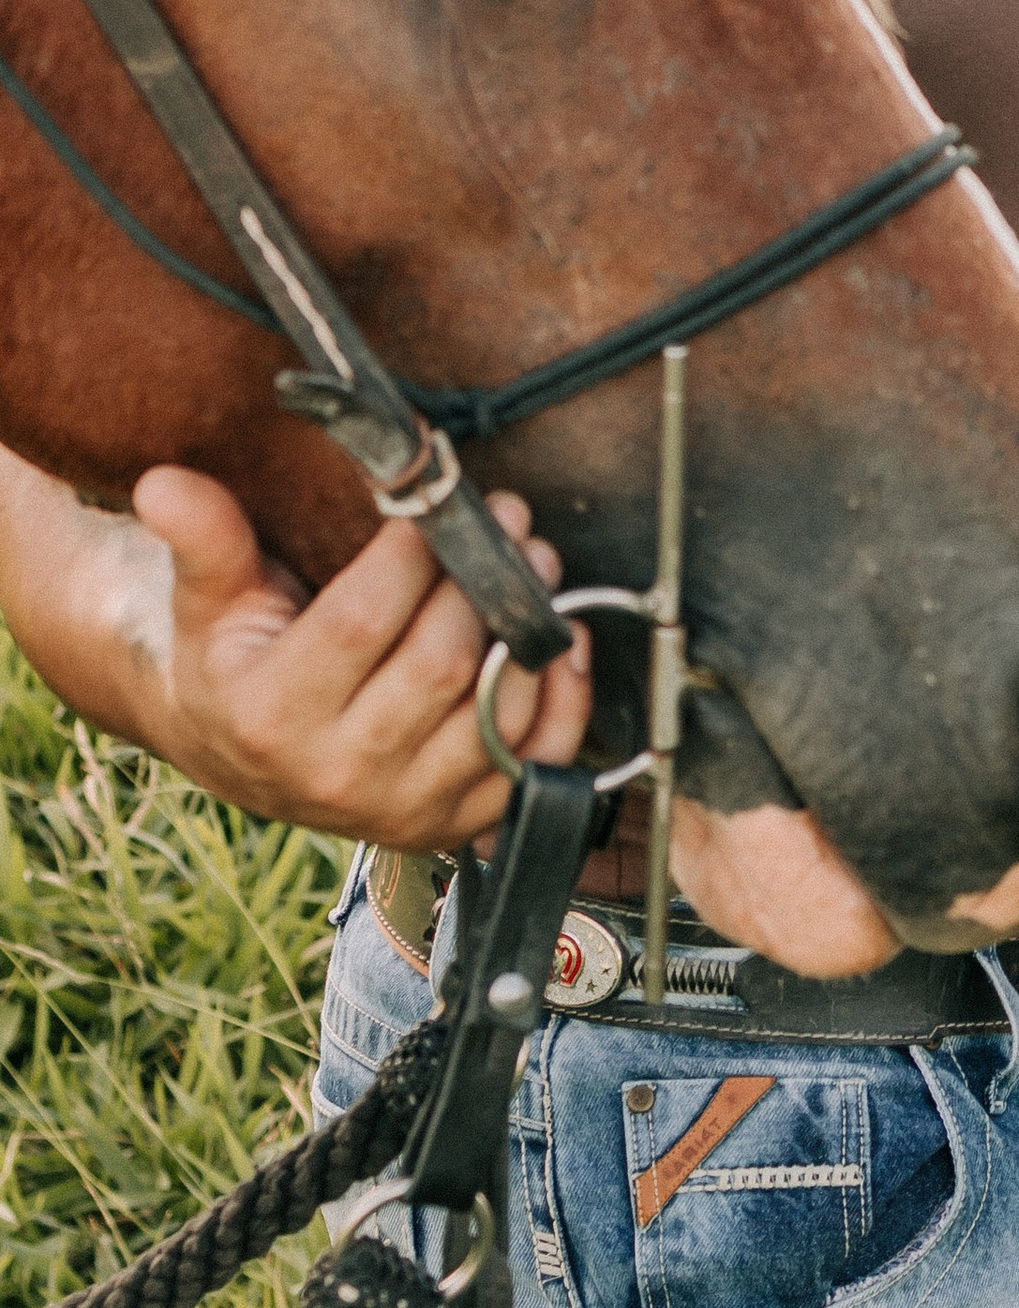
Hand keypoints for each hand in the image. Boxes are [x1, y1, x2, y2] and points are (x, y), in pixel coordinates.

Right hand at [0, 442, 587, 846]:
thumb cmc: (234, 658)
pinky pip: (536, 761)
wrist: (242, 752)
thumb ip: (203, 539)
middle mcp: (337, 776)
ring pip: (496, 709)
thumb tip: (165, 484)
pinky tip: (560, 641)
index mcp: (271, 718)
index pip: (363, 619)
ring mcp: (402, 809)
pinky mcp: (456, 824)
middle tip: (507, 520)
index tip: (438, 498)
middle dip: (484, 579)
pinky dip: (563, 699)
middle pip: (441, 661)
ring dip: (531, 627)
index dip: (414, 551)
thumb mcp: (208, 598)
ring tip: (534, 564)